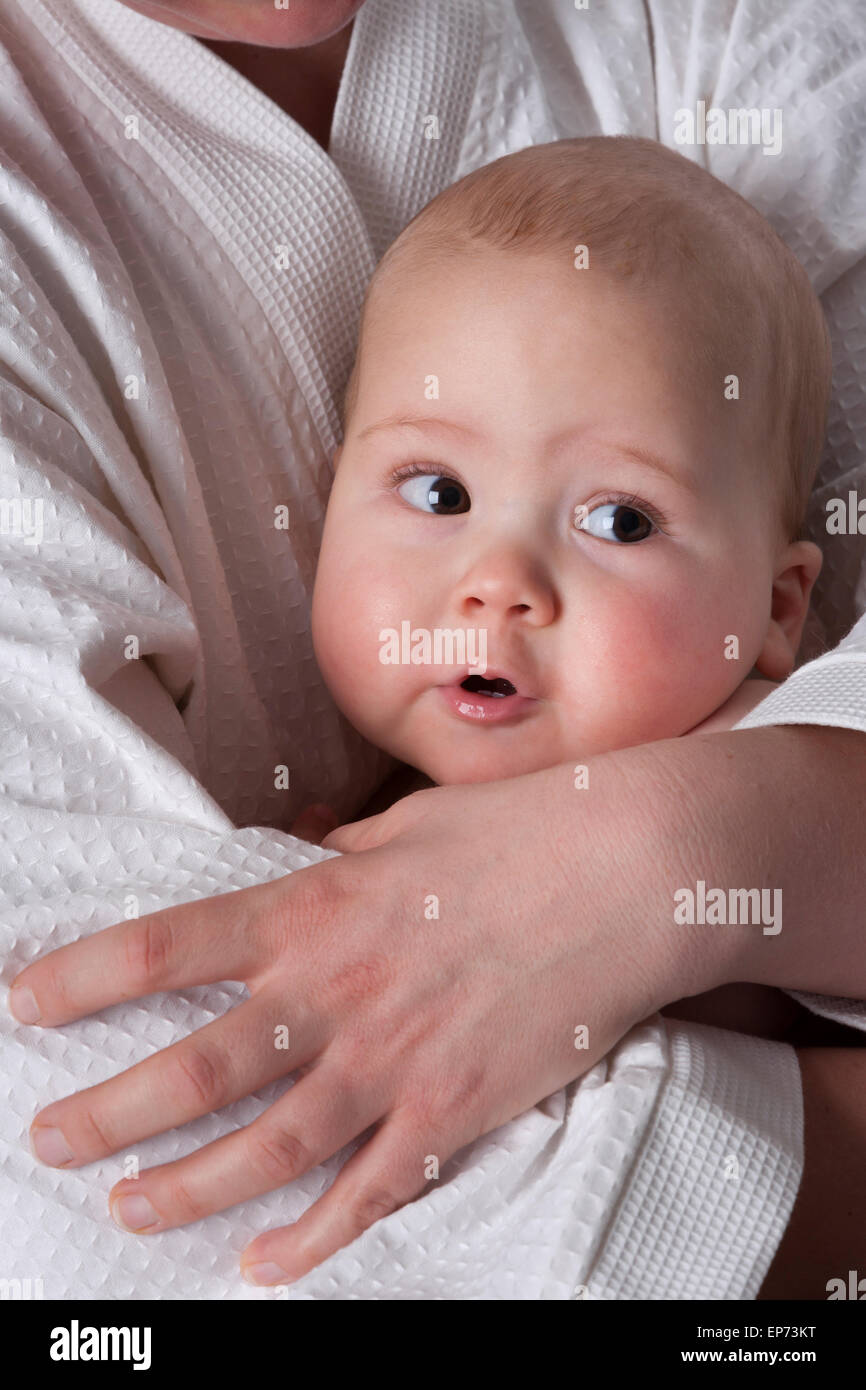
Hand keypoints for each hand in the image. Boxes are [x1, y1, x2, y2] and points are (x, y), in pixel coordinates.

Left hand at [7, 747, 708, 1286]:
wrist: (631, 869)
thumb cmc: (517, 831)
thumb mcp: (406, 827)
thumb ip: (342, 859)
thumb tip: (306, 865)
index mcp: (314, 904)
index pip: (166, 947)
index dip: (81, 979)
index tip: (25, 1003)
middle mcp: (335, 988)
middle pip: (193, 1069)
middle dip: (107, 1114)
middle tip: (49, 1138)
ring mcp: (393, 1057)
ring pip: (265, 1149)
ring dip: (184, 1188)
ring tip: (129, 1207)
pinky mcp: (453, 1108)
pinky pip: (368, 1193)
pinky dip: (310, 1240)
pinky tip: (264, 1264)